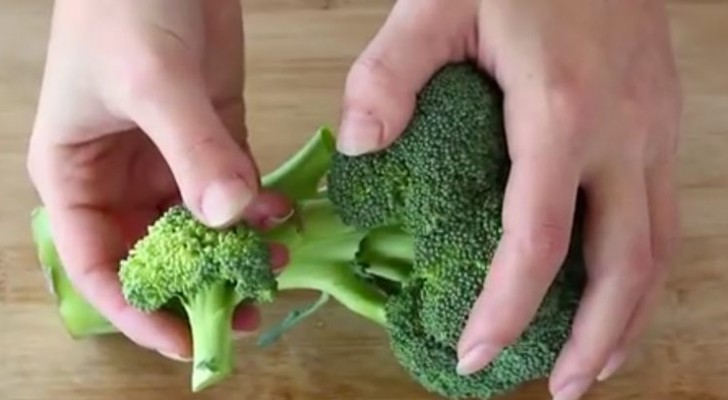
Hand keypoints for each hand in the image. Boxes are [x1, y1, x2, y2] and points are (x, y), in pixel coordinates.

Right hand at [27, 0, 289, 359]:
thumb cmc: (123, 7)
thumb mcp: (152, 82)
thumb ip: (193, 150)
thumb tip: (230, 217)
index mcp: (77, 176)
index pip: (97, 265)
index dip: (137, 312)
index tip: (185, 341)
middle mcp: (121, 179)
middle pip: (156, 255)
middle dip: (198, 287)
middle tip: (247, 312)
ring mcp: (171, 160)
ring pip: (201, 227)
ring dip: (235, 251)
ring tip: (274, 266)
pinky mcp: (213, 137)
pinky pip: (234, 187)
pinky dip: (256, 208)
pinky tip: (280, 218)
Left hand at [336, 0, 681, 397]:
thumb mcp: (435, 4)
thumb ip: (389, 75)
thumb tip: (361, 146)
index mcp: (562, 112)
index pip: (538, 240)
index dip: (507, 308)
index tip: (474, 353)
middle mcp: (623, 132)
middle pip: (625, 264)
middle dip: (593, 338)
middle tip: (558, 390)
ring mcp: (653, 127)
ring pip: (659, 246)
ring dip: (630, 314)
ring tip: (594, 362)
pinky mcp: (659, 119)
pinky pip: (661, 210)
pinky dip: (639, 265)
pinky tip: (613, 284)